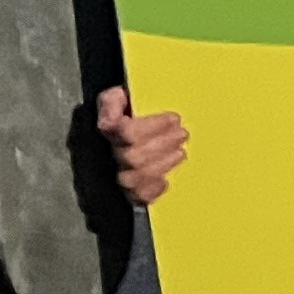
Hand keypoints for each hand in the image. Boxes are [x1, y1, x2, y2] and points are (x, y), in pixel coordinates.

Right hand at [96, 86, 186, 204]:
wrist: (129, 131)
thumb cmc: (130, 114)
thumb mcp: (120, 98)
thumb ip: (116, 98)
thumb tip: (119, 96)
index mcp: (110, 129)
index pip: (125, 131)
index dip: (152, 127)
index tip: (174, 118)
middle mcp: (111, 153)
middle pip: (132, 157)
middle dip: (162, 144)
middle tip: (182, 133)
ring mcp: (120, 172)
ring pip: (134, 177)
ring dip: (162, 164)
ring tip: (180, 152)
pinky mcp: (132, 190)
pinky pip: (138, 197)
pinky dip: (152, 190)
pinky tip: (165, 181)